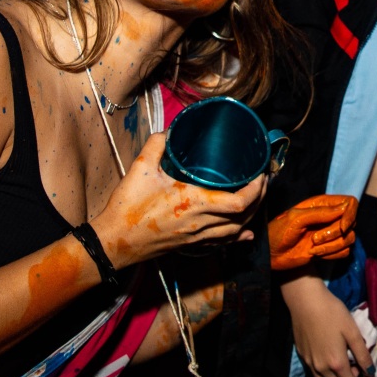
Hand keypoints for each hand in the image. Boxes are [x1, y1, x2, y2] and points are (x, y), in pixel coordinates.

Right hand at [94, 134, 266, 264]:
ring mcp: (197, 238)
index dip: (257, 189)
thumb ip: (157, 144)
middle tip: (263, 180)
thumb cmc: (128, 207)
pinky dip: (238, 236)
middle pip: (245, 216)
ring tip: (256, 198)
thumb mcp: (141, 168)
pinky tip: (246, 232)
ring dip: (251, 215)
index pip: (239, 201)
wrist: (113, 242)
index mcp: (195, 203)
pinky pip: (222, 243)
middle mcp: (202, 223)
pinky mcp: (190, 246)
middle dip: (260, 198)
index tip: (261, 173)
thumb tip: (171, 131)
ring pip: (236, 231)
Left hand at [269, 195, 357, 271]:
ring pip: (349, 239)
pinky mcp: (329, 249)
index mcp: (322, 204)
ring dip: (332, 247)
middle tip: (315, 239)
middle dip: (335, 234)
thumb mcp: (296, 218)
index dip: (350, 214)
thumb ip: (320, 213)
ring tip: (313, 248)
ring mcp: (330, 233)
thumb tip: (344, 208)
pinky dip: (332, 255)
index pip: (350, 203)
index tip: (342, 227)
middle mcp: (329, 217)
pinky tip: (316, 254)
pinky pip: (344, 252)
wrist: (271, 255)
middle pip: (352, 223)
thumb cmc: (278, 232)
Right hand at [283, 275, 371, 376]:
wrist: (305, 301)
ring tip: (341, 361)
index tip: (368, 375)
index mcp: (336, 363)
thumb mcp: (353, 332)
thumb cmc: (332, 313)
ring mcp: (309, 363)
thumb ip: (362, 354)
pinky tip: (327, 356)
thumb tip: (370, 371)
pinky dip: (324, 373)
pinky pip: (314, 373)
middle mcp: (321, 368)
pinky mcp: (302, 355)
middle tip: (355, 365)